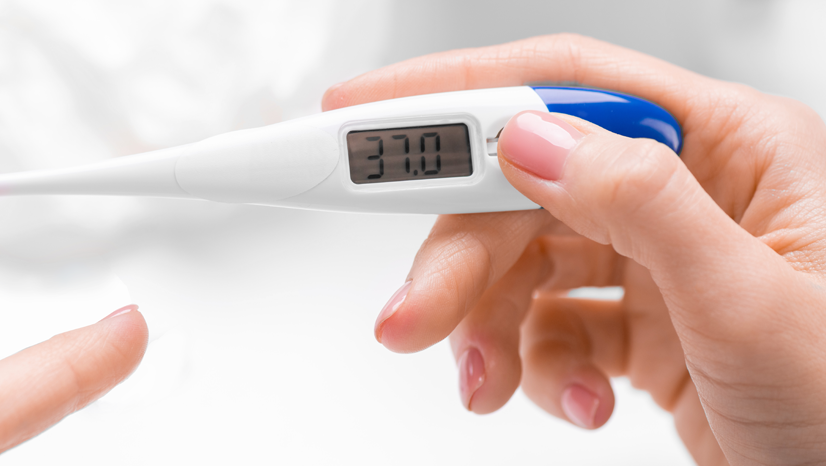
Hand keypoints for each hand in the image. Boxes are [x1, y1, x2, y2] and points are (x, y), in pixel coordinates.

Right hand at [324, 34, 825, 464]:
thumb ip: (641, 207)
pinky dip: (540, 366)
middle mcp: (694, 192)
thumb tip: (531, 140)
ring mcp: (666, 259)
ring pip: (528, 262)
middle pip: (526, 191)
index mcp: (735, 149)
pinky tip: (575, 401)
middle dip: (460, 259)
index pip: (568, 88)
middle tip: (407, 317)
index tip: (363, 112)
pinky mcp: (646, 322)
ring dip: (492, 326)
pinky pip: (554, 322)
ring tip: (492, 385)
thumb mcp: (753, 305)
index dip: (455, 93)